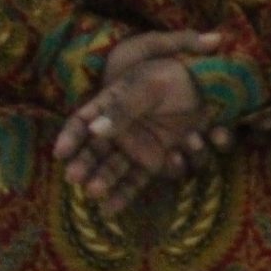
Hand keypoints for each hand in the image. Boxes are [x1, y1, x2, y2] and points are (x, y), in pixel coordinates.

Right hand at [54, 30, 223, 215]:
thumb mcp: (146, 85)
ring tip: (101, 194)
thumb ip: (122, 108)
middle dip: (87, 170)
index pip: (81, 123)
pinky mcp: (167, 158)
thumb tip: (95, 130)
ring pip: (123, 172)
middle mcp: (122, 134)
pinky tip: (176, 157)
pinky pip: (162, 172)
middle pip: (98, 156)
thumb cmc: (173, 76)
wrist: (210, 84)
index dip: (70, 137)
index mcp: (110, 109)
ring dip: (113, 184)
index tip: (60, 154)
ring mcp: (144, 148)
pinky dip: (165, 171)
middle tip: (80, 182)